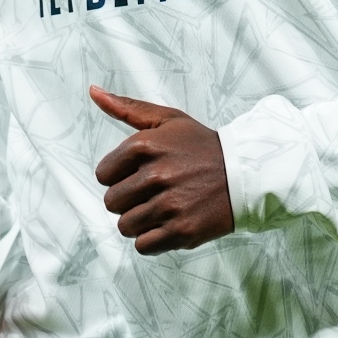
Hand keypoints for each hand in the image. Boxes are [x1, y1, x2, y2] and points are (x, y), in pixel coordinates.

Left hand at [92, 85, 235, 254]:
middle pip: (111, 203)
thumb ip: (126, 107)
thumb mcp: (166, 119)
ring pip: (125, 226)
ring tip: (161, 207)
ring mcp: (169, 205)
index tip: (138, 174)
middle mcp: (155, 175)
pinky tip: (168, 223)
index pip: (102, 175)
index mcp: (145, 146)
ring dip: (139, 220)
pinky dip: (152, 238)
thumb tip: (93, 92)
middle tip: (151, 192)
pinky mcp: (182, 231)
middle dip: (127, 199)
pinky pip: (143, 245)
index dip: (118, 176)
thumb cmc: (202, 146)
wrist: (244, 174)